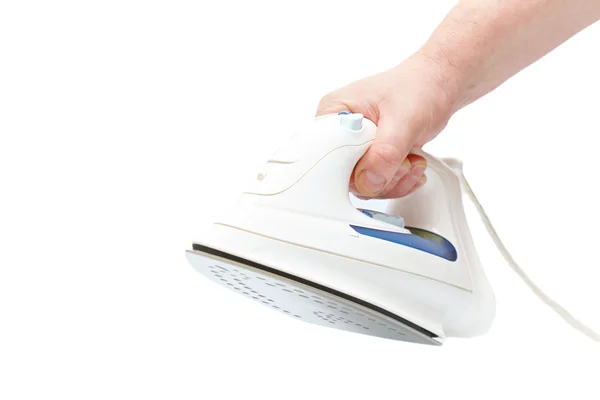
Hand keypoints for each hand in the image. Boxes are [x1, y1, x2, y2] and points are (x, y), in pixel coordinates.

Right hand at [316, 52, 458, 198]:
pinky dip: (397, 182)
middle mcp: (340, 132)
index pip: (325, 154)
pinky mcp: (371, 158)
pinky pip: (376, 183)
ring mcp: (356, 147)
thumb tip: (368, 182)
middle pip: (344, 175)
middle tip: (403, 161)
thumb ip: (384, 154)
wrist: (438, 85)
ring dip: (393, 181)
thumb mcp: (404, 120)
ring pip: (363, 184)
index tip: (376, 167)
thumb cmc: (419, 88)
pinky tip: (413, 165)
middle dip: (379, 177)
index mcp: (335, 113)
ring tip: (412, 161)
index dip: (347, 169)